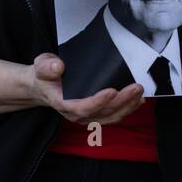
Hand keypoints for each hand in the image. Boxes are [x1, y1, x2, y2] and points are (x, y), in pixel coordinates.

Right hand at [29, 52, 144, 124]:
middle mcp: (77, 114)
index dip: (98, 102)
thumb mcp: (41, 66)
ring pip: (111, 116)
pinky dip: (128, 108)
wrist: (45, 86)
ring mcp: (88, 116)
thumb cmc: (45, 76)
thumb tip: (58, 66)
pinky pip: (114, 115)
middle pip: (102, 113)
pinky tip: (138, 100)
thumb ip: (47, 67)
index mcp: (63, 103)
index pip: (82, 107)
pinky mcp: (96, 114)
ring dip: (128, 106)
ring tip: (139, 93)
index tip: (112, 91)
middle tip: (135, 88)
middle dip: (121, 101)